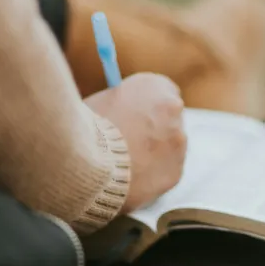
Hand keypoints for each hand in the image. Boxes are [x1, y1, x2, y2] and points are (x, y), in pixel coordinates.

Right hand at [84, 73, 186, 213]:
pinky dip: (151, 177)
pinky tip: (130, 179)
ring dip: (153, 154)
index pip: (161, 91)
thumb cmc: (87, 128)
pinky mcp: (175, 172)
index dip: (146, 106)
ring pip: (168, 148)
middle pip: (168, 120)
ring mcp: (178, 142)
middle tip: (129, 142)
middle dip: (152, 130)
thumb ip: (121, 103)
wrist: (89, 162)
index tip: (135, 115)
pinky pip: (164, 173)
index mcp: (155, 85)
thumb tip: (124, 111)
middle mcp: (174, 109)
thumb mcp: (101, 101)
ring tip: (123, 164)